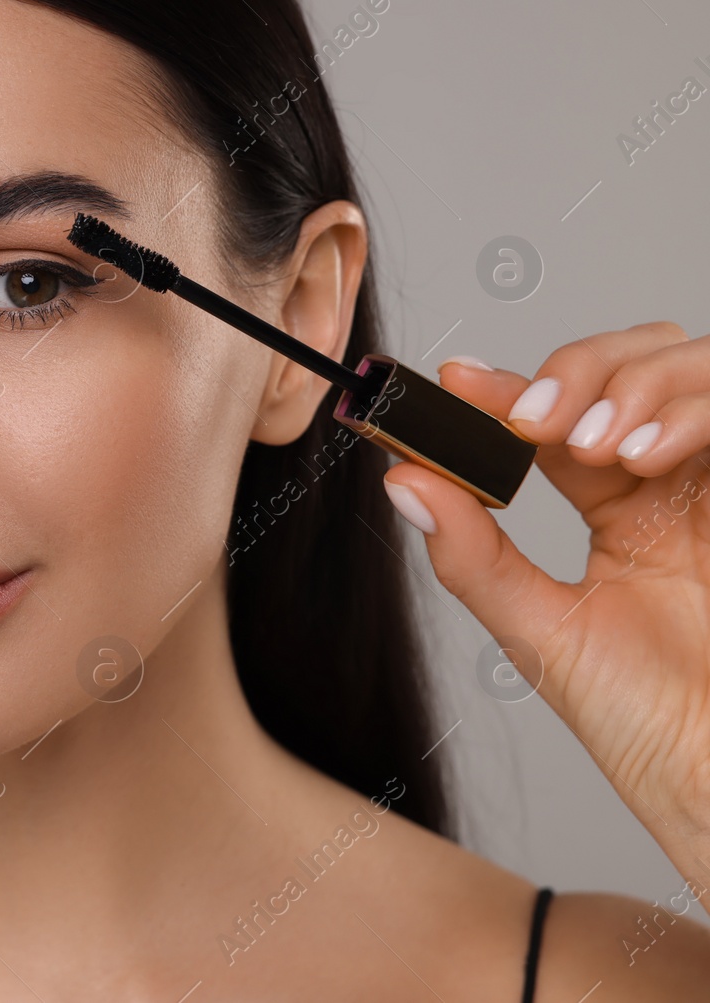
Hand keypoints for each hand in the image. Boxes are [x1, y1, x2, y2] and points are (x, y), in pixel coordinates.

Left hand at [382, 321, 709, 890]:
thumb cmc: (646, 723)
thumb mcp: (540, 630)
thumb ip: (473, 557)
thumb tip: (402, 482)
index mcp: (622, 509)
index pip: (562, 415)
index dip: (509, 387)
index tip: (454, 382)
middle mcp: (677, 484)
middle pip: (636, 361)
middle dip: (580, 369)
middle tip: (531, 420)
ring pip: (690, 367)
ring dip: (631, 385)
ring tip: (590, 445)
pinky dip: (688, 412)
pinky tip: (641, 456)